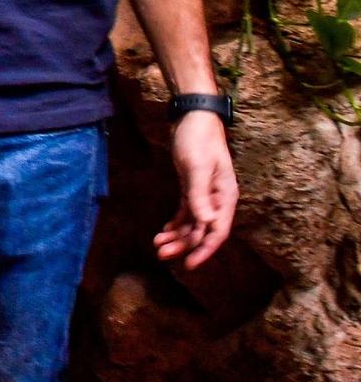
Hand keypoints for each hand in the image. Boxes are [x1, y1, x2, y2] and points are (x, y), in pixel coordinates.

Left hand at [154, 111, 235, 268]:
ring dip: (177, 236)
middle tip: (161, 255)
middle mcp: (217, 199)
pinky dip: (176, 223)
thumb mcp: (197, 167)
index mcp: (224, 197)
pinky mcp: (192, 187)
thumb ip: (199, 195)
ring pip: (192, 223)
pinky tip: (164, 230)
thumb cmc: (197, 139)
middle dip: (183, 245)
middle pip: (202, 230)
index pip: (217, 231)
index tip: (189, 265)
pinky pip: (186, 212)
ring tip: (157, 245)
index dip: (204, 250)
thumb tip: (206, 223)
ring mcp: (205, 194)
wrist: (193, 117)